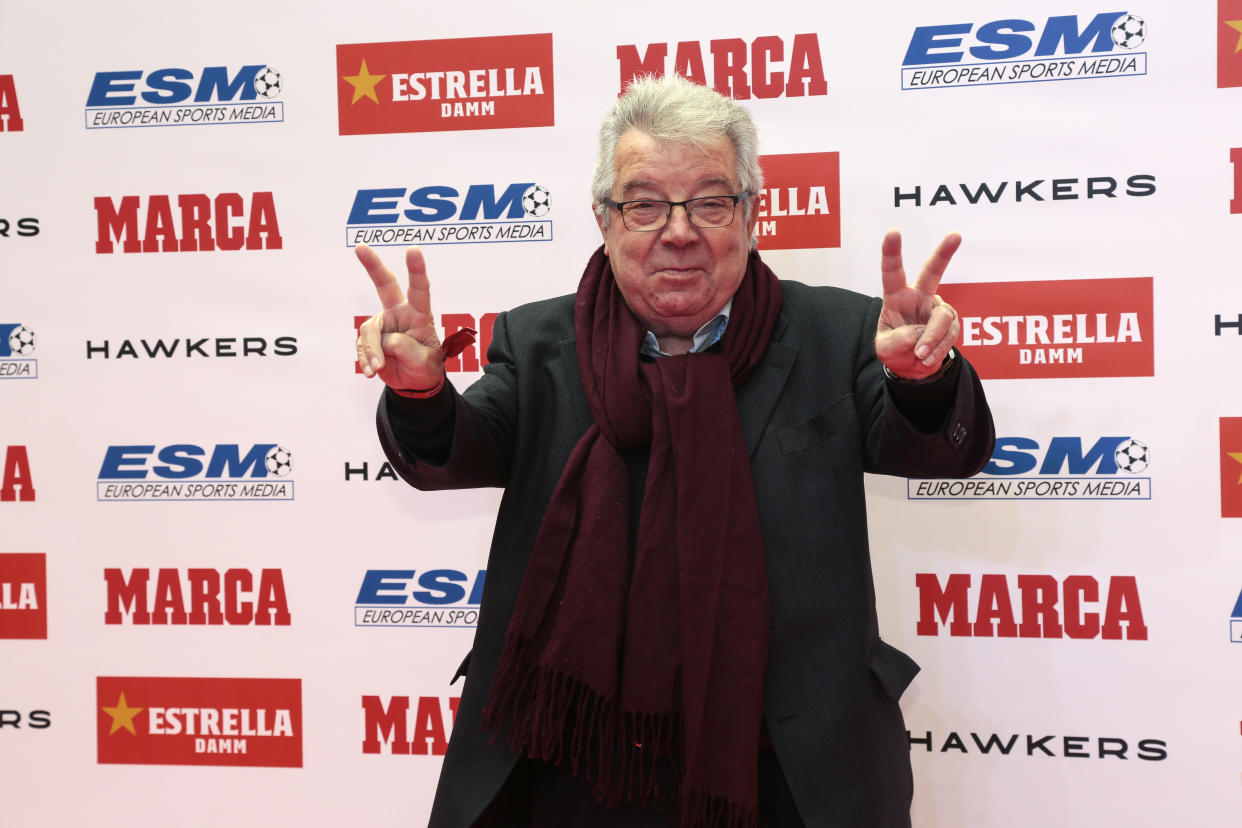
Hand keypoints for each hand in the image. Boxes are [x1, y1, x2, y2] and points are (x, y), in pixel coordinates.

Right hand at [355, 244, 444, 390]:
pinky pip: (362, 346)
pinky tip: (370, 371)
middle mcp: (399, 313)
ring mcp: (383, 324)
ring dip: (371, 351)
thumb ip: (407, 349)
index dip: (417, 270)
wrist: (413, 384)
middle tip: (360, 247)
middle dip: (373, 265)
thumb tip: (385, 341)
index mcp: (420, 314)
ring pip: (369, 330)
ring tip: (376, 368)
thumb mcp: (425, 362)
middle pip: (385, 284)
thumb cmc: (426, 368)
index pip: (420, 290)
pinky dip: (365, 360)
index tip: (413, 250)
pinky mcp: (371, 337)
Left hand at [875, 229, 962, 379]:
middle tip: (956, 235)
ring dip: (931, 339)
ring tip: (920, 356)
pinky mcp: (951, 322)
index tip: (893, 231)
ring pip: (941, 318)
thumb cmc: (894, 352)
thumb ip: (896, 341)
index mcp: (896, 296)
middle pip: (933, 271)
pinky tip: (928, 358)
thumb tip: (917, 333)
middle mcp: (919, 296)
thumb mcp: (885, 349)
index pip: (892, 271)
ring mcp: (937, 308)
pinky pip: (950, 333)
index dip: (892, 252)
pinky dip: (938, 348)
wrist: (911, 368)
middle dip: (944, 253)